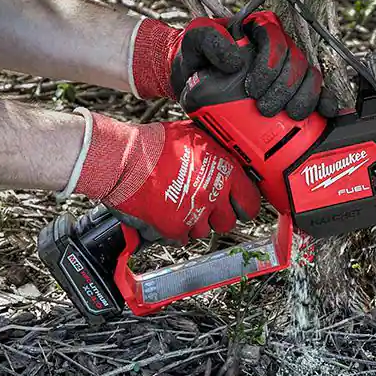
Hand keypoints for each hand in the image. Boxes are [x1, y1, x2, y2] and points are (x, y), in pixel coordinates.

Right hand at [61, 110, 260, 243]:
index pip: (251, 202)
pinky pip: (181, 238)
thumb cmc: (155, 145)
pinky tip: (164, 213)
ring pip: (203, 231)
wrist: (124, 159)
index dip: (243, 205)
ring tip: (176, 203)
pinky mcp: (174, 228)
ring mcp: (195, 213)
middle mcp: (214, 193)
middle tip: (201, 205)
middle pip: (227, 222)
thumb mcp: (196, 136)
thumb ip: (216, 152)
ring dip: (192, 222)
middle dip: (216, 216)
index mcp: (225, 170)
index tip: (237, 206)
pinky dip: (172, 231)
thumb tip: (228, 157)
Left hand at [129, 14, 338, 120]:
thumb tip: (236, 59)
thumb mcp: (194, 41)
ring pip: (309, 77)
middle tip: (265, 109)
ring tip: (289, 116)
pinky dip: (324, 101)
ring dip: (304, 97)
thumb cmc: (194, 56)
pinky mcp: (293, 89)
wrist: (191, 79)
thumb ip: (209, 40)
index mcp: (258, 29)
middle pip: (296, 62)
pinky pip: (317, 91)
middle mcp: (278, 47)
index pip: (275, 39)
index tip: (252, 88)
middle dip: (285, 88)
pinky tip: (324, 113)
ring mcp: (288, 69)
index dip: (271, 64)